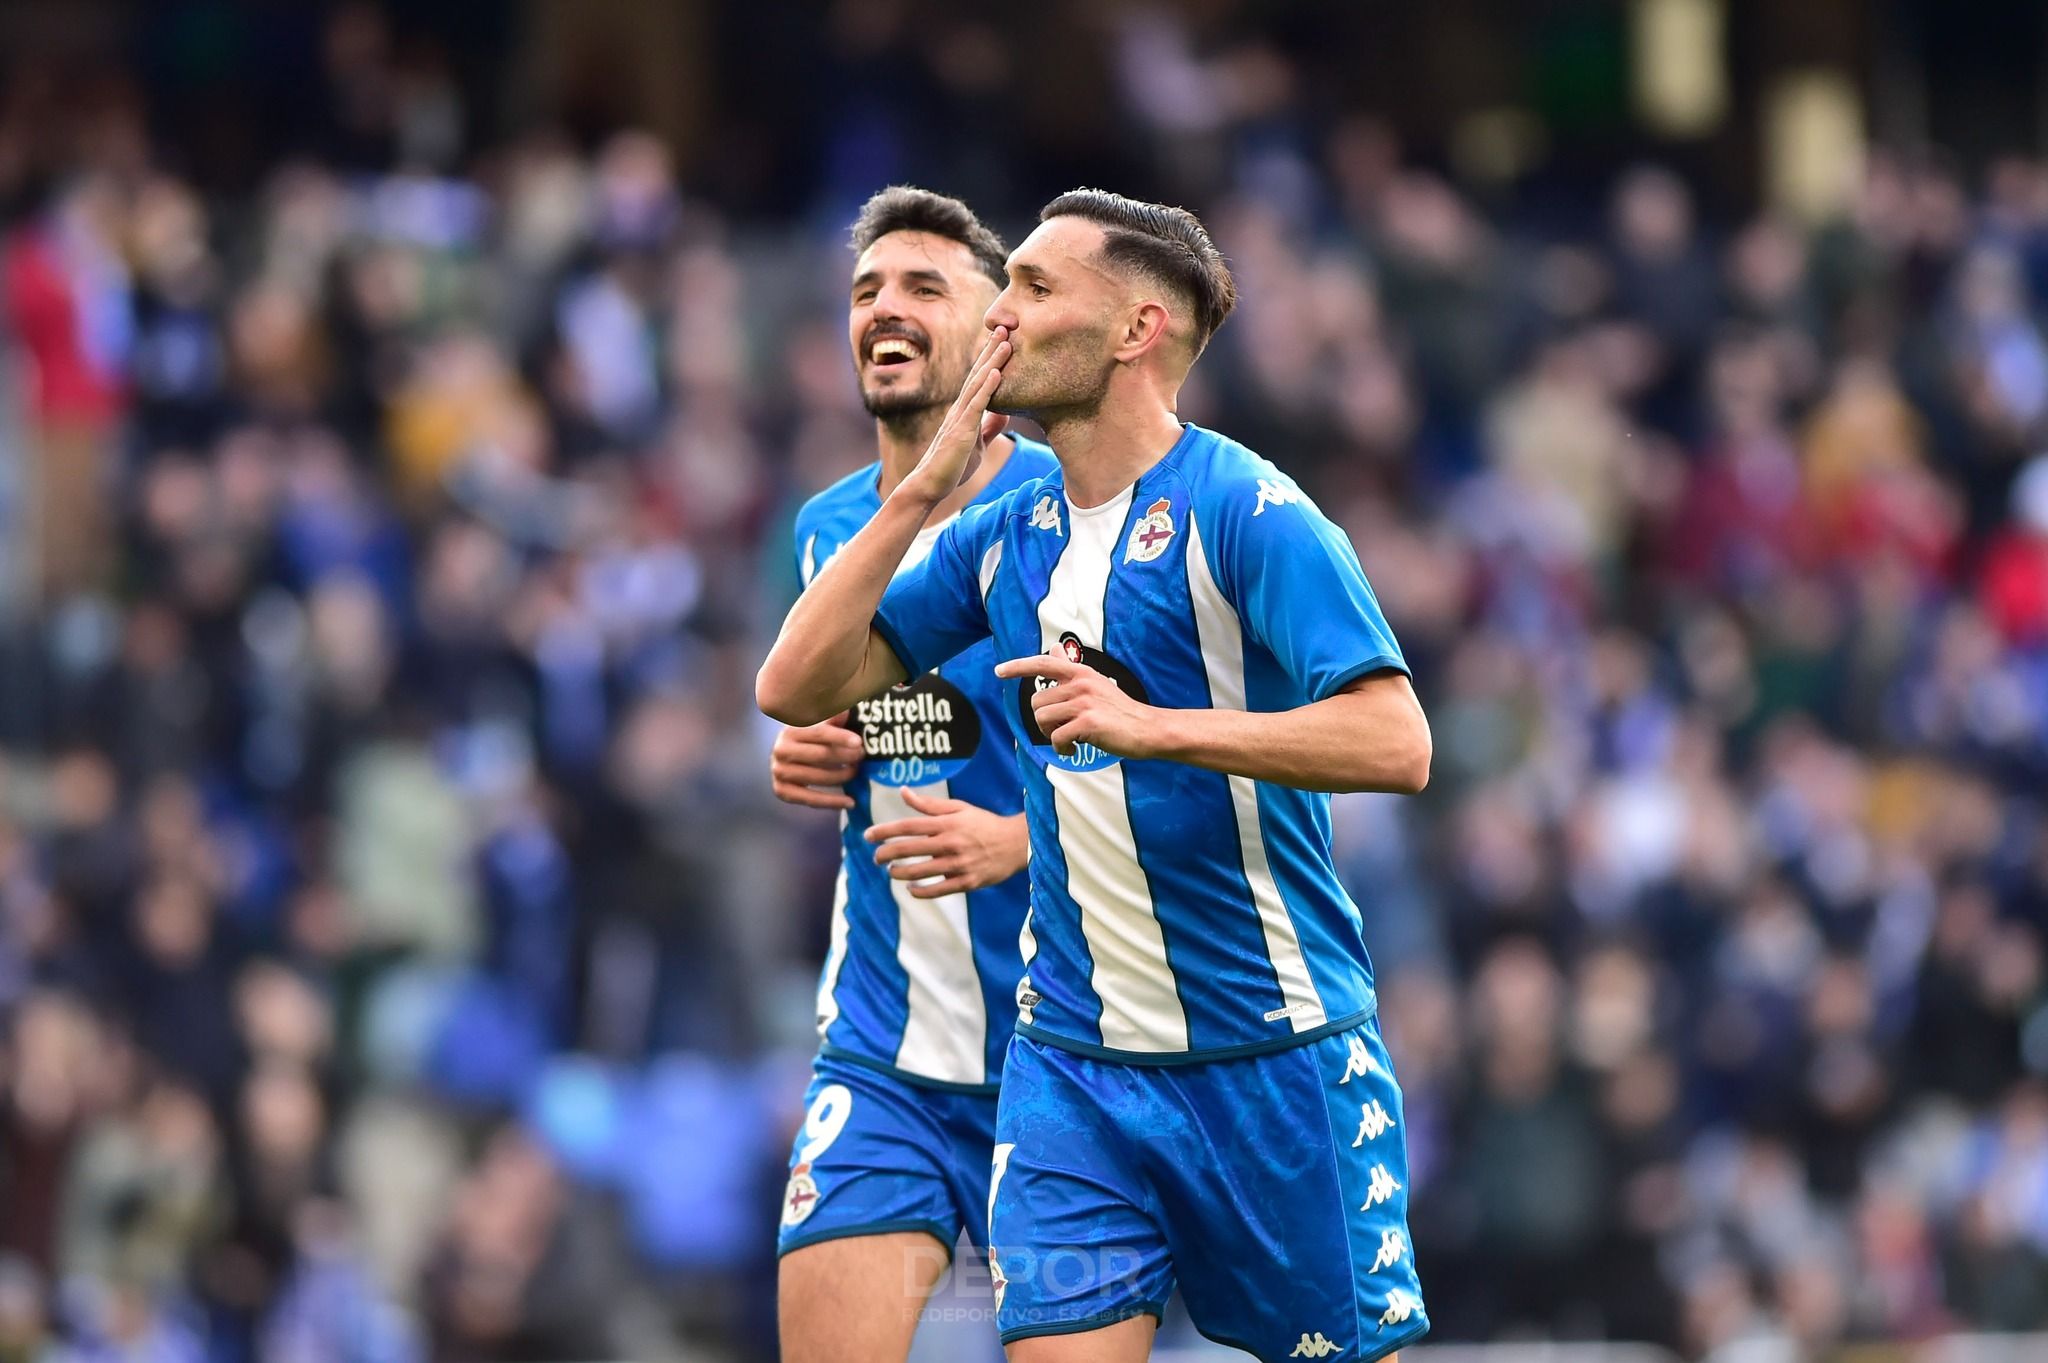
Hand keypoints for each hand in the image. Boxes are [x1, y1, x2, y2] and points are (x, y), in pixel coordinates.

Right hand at [769, 714, 863, 809]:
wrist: (786, 756)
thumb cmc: (809, 737)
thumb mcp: (819, 723)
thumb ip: (833, 718)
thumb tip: (847, 711)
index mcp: (790, 730)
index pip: (819, 733)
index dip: (840, 737)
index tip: (859, 742)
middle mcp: (781, 750)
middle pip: (821, 755)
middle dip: (846, 757)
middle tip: (862, 756)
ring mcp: (779, 772)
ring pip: (817, 777)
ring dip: (842, 777)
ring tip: (857, 773)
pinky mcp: (782, 791)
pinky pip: (810, 799)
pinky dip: (832, 802)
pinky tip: (850, 802)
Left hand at [865, 790, 1028, 898]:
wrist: (1017, 843)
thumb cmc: (984, 823)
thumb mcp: (959, 808)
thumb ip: (929, 804)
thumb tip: (903, 791)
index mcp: (947, 823)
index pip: (908, 826)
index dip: (885, 831)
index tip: (868, 835)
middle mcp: (950, 843)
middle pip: (909, 849)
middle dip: (885, 853)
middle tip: (875, 857)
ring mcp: (958, 864)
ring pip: (919, 871)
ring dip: (899, 873)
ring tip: (891, 871)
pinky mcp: (967, 882)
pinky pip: (937, 890)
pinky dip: (920, 891)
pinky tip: (911, 889)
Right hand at [899, 326, 1011, 506]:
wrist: (930, 486)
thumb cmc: (951, 467)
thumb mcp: (976, 443)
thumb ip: (989, 427)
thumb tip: (1005, 414)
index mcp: (965, 410)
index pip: (980, 378)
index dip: (992, 358)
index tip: (1005, 338)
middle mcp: (961, 408)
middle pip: (979, 372)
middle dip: (992, 349)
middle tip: (1006, 325)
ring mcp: (959, 418)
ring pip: (978, 383)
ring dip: (992, 361)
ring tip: (1006, 340)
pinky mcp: (961, 432)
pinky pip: (975, 406)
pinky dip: (986, 388)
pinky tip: (995, 373)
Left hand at [993, 652, 1163, 759]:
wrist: (1147, 728)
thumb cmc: (1119, 709)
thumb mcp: (1095, 682)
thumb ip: (1071, 668)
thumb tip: (1053, 648)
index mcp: (1081, 672)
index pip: (1043, 663)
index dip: (1018, 667)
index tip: (999, 671)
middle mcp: (1080, 683)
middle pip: (1037, 703)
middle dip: (1045, 721)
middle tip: (1064, 729)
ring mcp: (1084, 702)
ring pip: (1043, 720)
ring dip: (1051, 736)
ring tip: (1070, 739)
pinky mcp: (1088, 722)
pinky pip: (1056, 737)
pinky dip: (1062, 748)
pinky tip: (1075, 749)